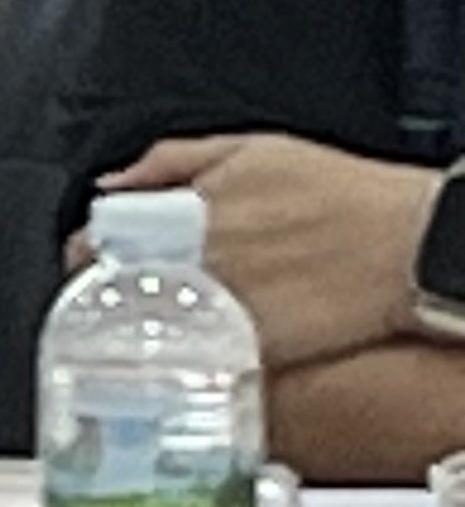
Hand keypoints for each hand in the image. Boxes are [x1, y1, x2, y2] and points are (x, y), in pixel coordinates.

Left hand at [96, 133, 436, 368]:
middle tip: (119, 298)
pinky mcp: (256, 345)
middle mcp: (197, 255)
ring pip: (151, 322)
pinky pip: (198, 356)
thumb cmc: (347, 196)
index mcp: (188, 208)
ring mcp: (225, 302)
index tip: (90, 261)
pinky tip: (198, 351)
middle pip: (118, 282)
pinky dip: (188, 356)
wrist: (416, 247)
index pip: (102, 235)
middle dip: (110, 290)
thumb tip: (110, 181)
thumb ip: (170, 161)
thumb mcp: (252, 150)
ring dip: (144, 325)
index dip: (89, 252)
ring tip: (162, 325)